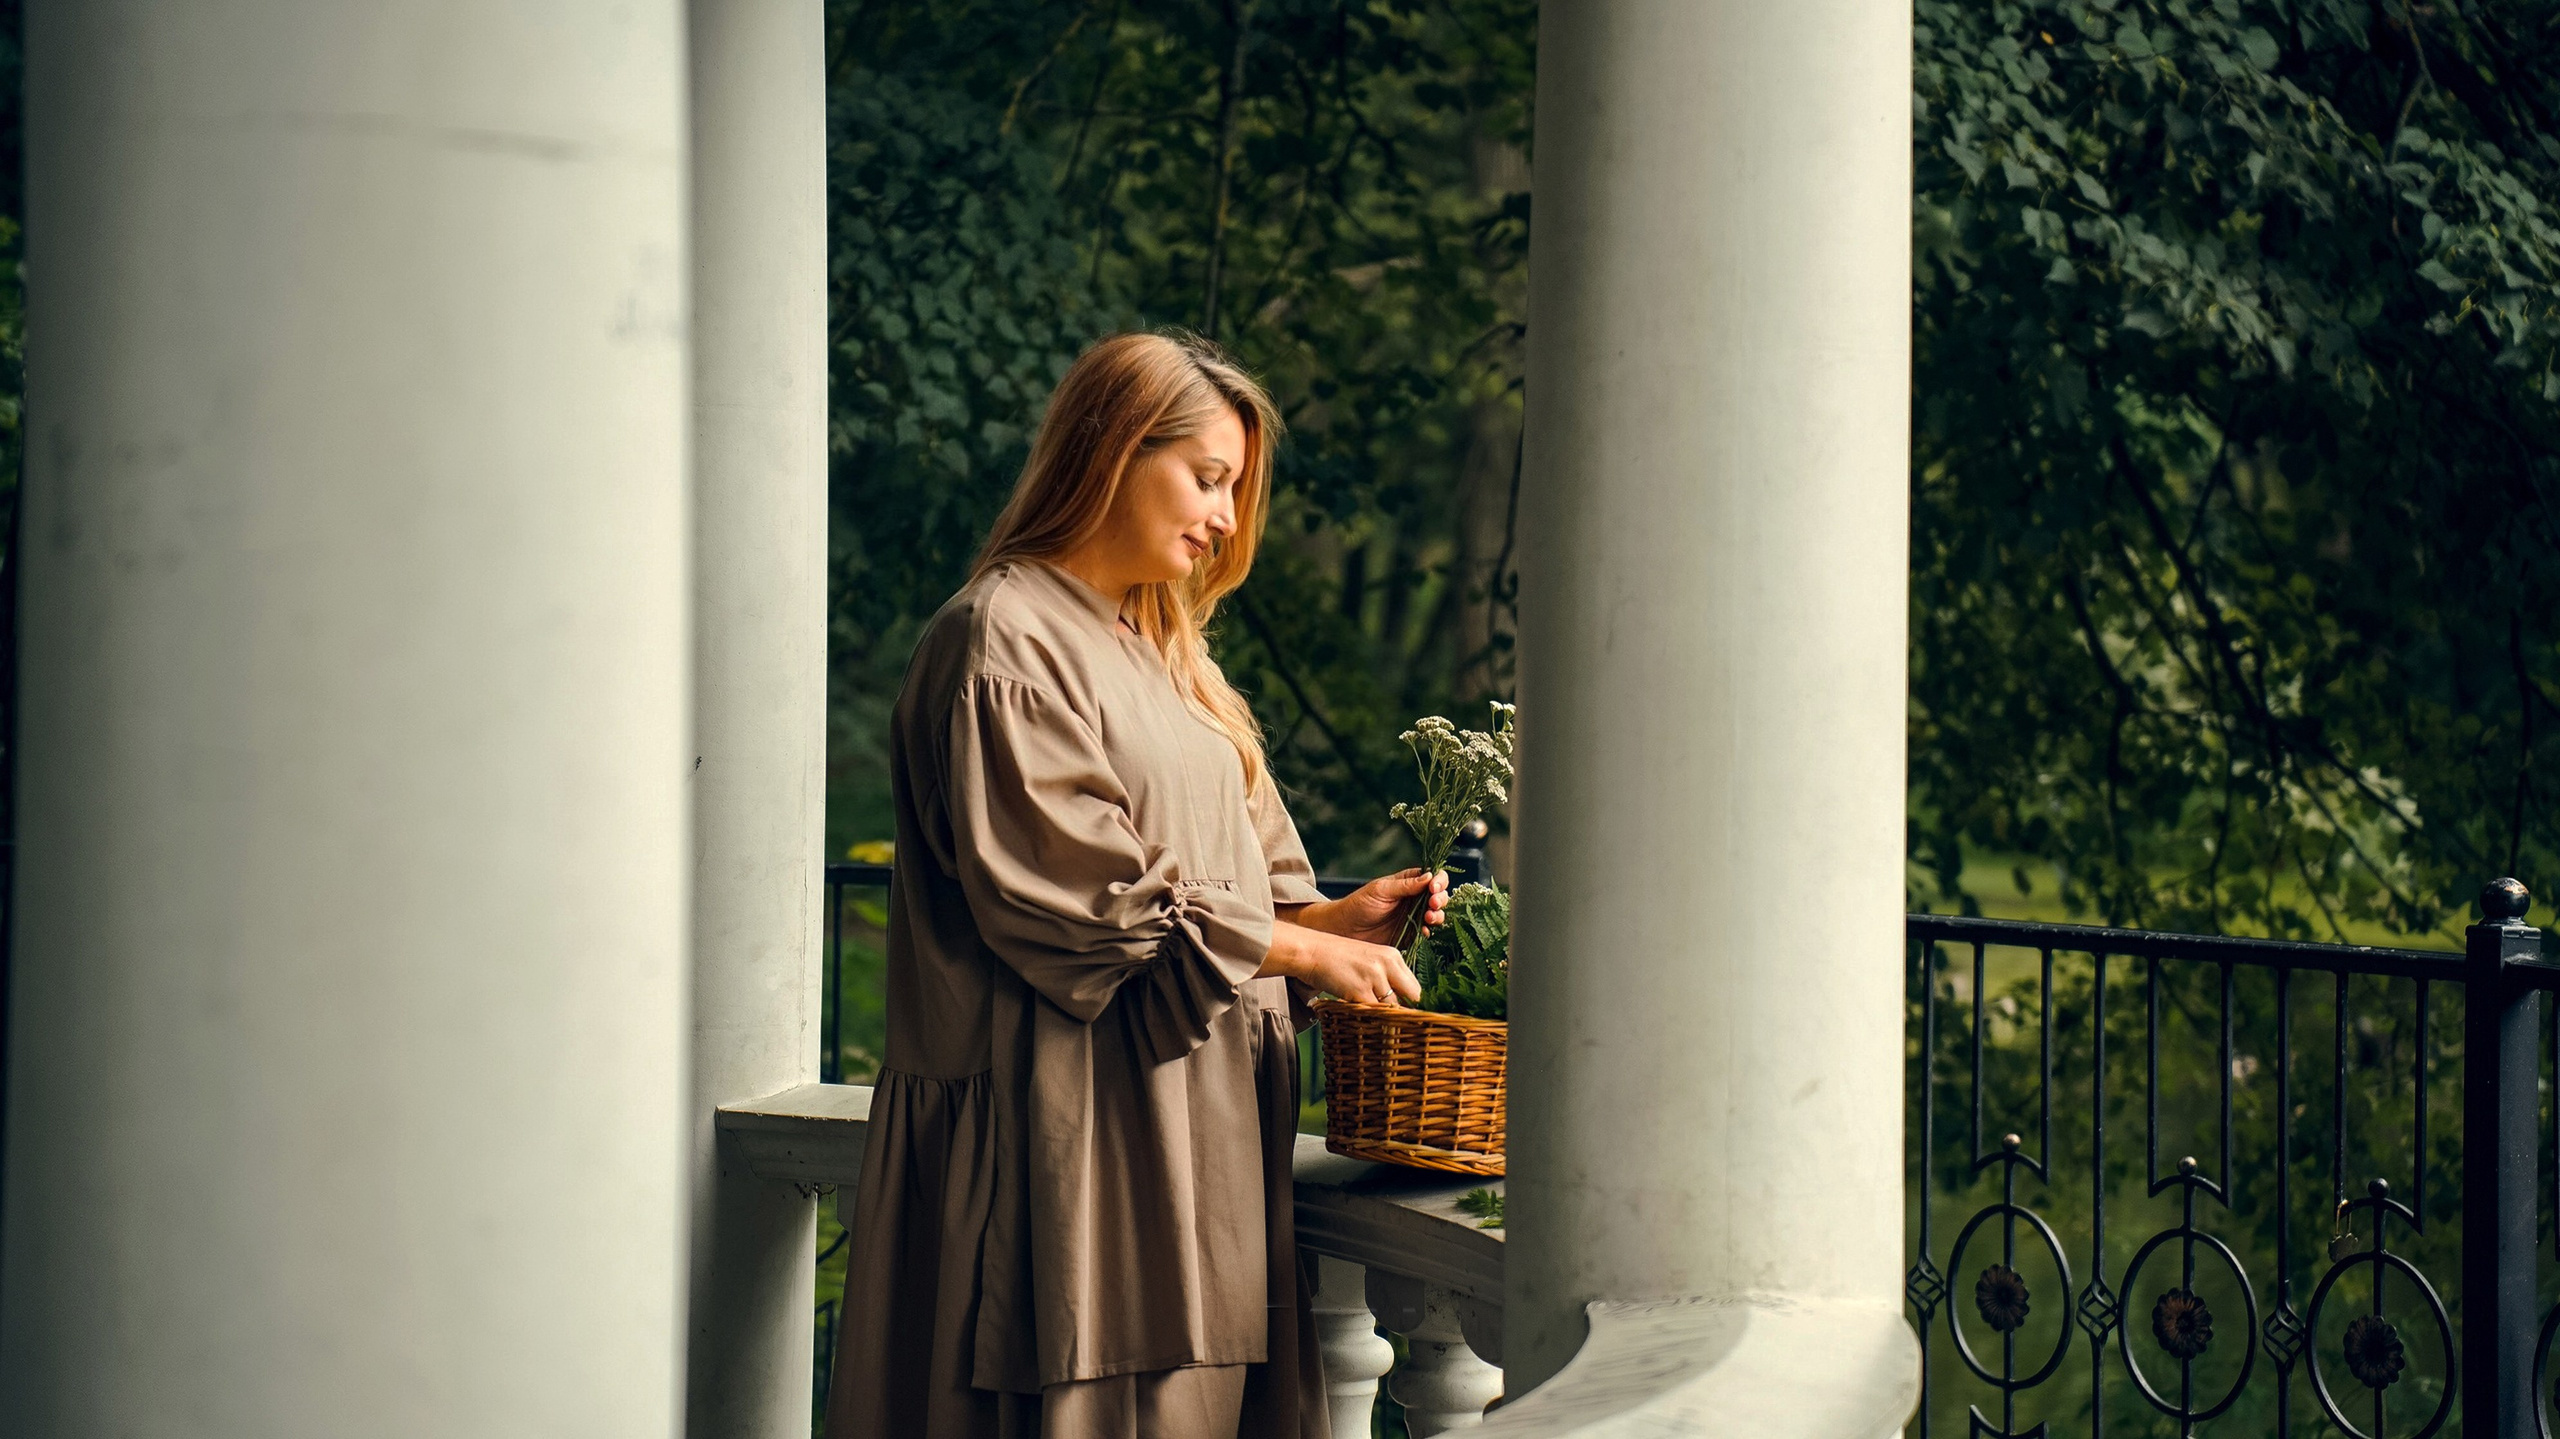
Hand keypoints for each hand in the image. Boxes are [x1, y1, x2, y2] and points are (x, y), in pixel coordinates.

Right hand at [1259, 923, 1421, 1005]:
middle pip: (1412, 996)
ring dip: (1385, 1016)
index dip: (1410, 1002)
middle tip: (1394, 1020)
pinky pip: (1375, 1014)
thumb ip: (1386, 977)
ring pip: (1394, 1008)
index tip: (1403, 1012)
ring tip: (1372, 1017)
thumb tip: (1400, 1003)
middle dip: (1404, 1010)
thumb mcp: (1369, 960)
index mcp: (1393, 956)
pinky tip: (1360, 1016)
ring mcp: (1375, 977)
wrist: (1311, 951)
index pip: (1415, 986)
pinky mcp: (1360, 990)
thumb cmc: (1336, 958)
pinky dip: (1370, 1019)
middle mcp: (1388, 964)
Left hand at [1299, 868, 1447, 947]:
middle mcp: (1413, 899)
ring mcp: (1413, 917)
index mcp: (1407, 883)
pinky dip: (1429, 931)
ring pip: (1436, 914)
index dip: (1438, 881)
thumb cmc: (1359, 905)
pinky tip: (1424, 932)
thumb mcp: (1381, 890)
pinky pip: (1426, 932)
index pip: (1432, 877)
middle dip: (1440, 899)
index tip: (1434, 887)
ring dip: (1438, 915)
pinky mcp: (1410, 934)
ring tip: (1429, 918)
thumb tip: (1429, 876)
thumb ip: (1405, 885)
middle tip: (1432, 904)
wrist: (1344, 930)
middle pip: (1439, 895)